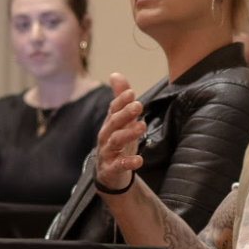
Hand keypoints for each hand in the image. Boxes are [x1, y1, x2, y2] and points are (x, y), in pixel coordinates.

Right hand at [94, 74, 145, 192]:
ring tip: (142, 127)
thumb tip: (115, 74)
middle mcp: (106, 136)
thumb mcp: (120, 121)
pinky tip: (139, 160)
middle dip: (124, 114)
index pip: (113, 109)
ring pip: (115, 141)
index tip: (132, 93)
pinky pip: (118, 165)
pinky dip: (128, 163)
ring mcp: (107, 153)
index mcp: (110, 123)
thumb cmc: (117, 142)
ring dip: (128, 134)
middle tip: (138, 105)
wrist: (109, 174)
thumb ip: (120, 99)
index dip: (121, 101)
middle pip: (113, 123)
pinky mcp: (111, 169)